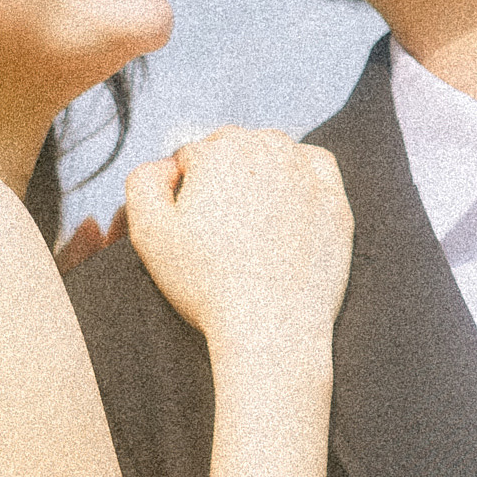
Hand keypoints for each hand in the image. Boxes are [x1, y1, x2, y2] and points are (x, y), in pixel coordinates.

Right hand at [125, 127, 352, 354]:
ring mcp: (306, 173)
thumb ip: (142, 181)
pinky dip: (299, 175)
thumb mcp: (149, 231)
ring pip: (273, 152)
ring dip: (258, 173)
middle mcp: (267, 149)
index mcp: (220, 150)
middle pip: (232, 147)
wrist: (270, 328)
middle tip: (217, 228)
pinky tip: (285, 205)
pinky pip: (314, 167)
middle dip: (220, 177)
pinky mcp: (334, 200)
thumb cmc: (207, 284)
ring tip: (248, 221)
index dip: (182, 191)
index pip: (190, 156)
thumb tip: (166, 163)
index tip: (188, 226)